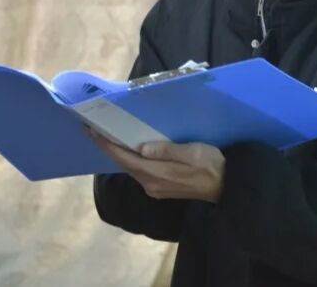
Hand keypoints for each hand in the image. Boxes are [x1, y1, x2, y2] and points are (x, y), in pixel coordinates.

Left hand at [87, 128, 225, 202]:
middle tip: (93, 129)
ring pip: (130, 167)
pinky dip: (130, 158)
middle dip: (107, 146)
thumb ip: (168, 150)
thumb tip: (142, 148)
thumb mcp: (193, 152)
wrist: (226, 186)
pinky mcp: (161, 188)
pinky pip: (139, 171)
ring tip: (108, 136)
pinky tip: (130, 150)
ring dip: (118, 153)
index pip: (124, 157)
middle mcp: (150, 183)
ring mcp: (155, 187)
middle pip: (123, 163)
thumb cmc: (212, 165)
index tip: (90, 130)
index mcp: (156, 173)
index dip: (105, 144)